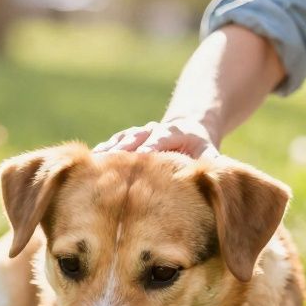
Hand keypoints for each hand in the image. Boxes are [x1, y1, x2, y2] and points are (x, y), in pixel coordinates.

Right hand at [92, 118, 218, 158]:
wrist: (186, 130)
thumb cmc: (200, 148)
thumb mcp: (210, 152)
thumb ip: (212, 163)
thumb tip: (221, 175)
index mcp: (174, 132)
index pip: (160, 138)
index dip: (150, 147)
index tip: (141, 155)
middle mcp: (152, 130)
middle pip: (134, 137)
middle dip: (121, 149)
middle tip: (108, 161)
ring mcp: (136, 134)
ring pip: (118, 141)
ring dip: (105, 153)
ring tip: (90, 166)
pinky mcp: (124, 142)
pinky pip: (109, 148)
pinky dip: (97, 157)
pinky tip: (84, 169)